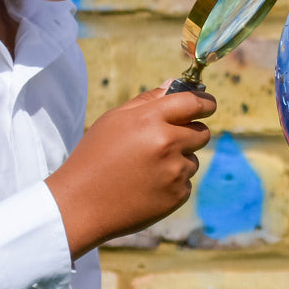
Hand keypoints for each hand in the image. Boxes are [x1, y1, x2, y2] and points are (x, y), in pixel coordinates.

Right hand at [47, 86, 215, 258]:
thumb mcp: (113, 120)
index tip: (207, 104)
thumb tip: (173, 84)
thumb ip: (147, 101)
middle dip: (190, 133)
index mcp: (150, 119)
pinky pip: (185, 182)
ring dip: (178, 160)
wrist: (81, 205)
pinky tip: (145, 186)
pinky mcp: (177, 196)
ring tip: (145, 169)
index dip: (205, 103)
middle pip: (201, 132)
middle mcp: (167, 143)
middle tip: (167, 141)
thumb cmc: (93, 157)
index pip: (193, 103)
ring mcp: (174, 172)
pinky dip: (172, 183)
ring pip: (192, 159)